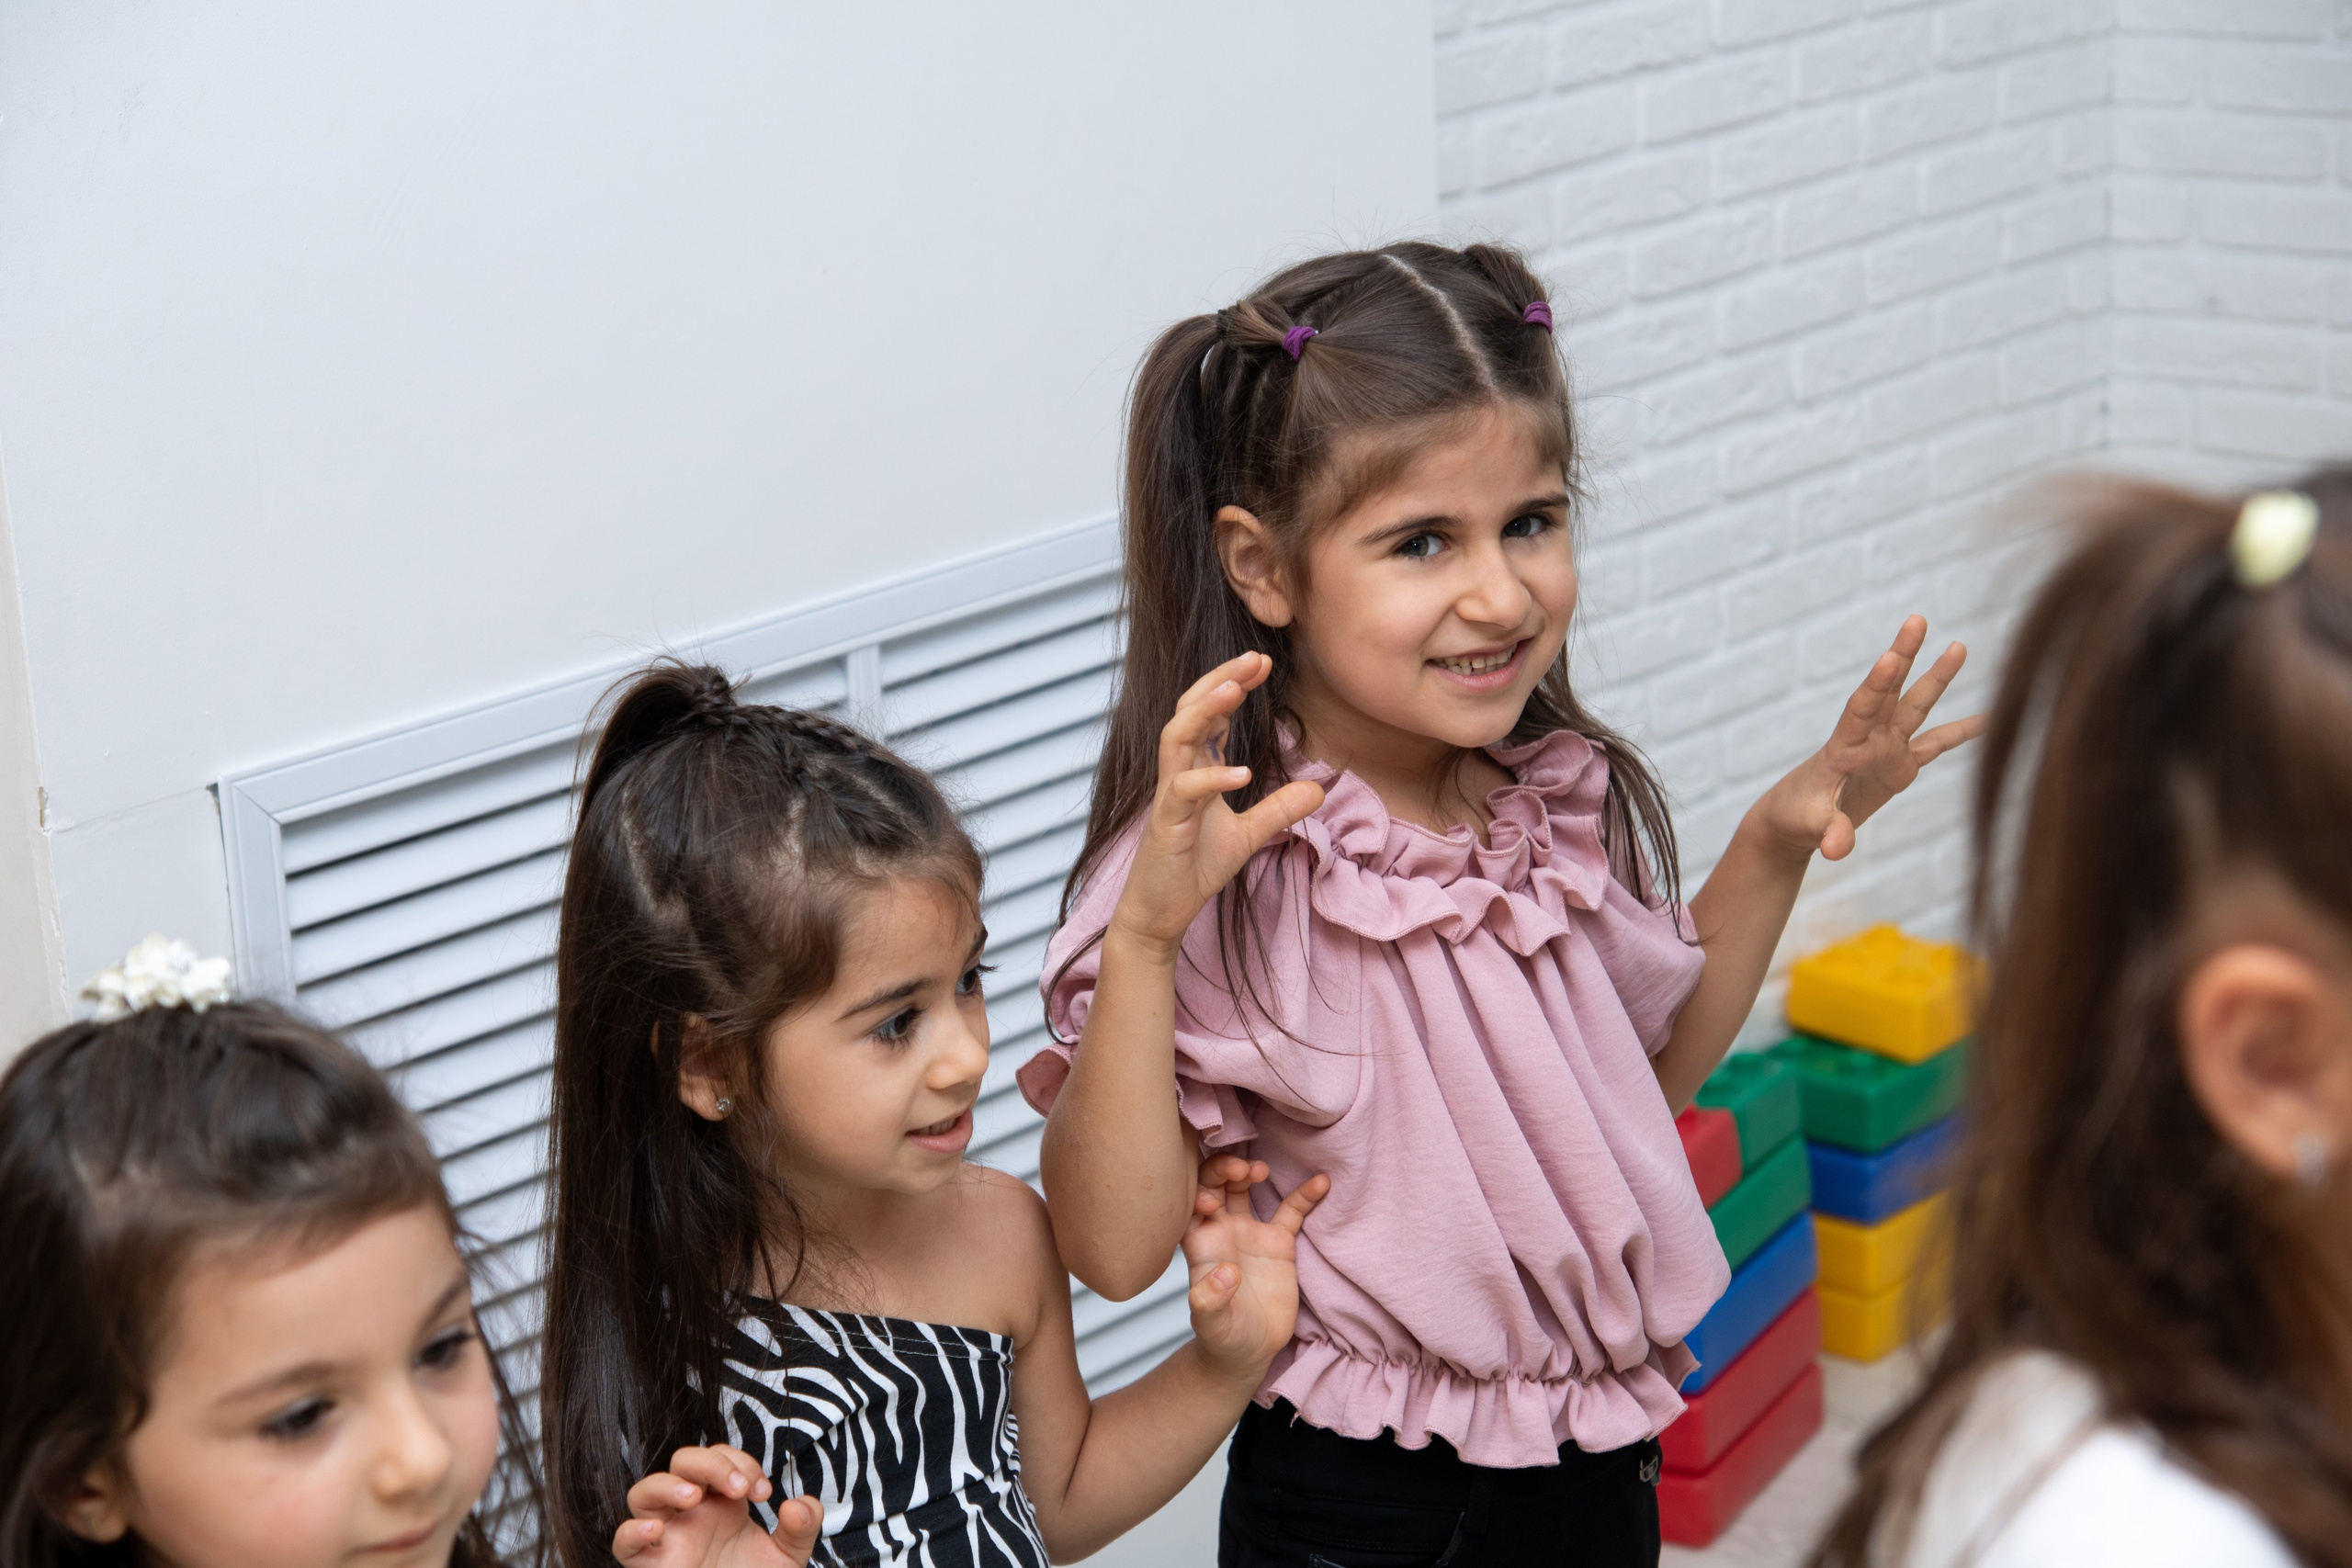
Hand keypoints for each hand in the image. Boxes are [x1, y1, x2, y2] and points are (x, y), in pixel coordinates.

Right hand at [612, 1445, 820, 1567]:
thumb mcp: (787, 1557)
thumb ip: (802, 1528)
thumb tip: (799, 1505)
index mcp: (720, 1502)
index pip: (719, 1458)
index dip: (740, 1462)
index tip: (763, 1492)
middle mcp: (689, 1513)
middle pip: (682, 1461)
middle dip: (712, 1464)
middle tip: (740, 1489)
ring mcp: (666, 1536)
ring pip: (643, 1492)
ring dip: (668, 1485)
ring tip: (695, 1496)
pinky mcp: (649, 1565)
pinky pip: (623, 1542)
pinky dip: (632, 1531)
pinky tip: (655, 1529)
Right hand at [1108, 653, 1326, 959]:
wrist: (1161, 912)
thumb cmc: (1193, 868)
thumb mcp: (1249, 835)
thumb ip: (1279, 809)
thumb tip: (1319, 789)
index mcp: (1194, 768)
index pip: (1209, 713)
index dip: (1233, 684)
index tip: (1264, 663)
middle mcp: (1178, 773)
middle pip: (1188, 709)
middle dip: (1219, 679)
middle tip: (1254, 658)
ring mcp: (1168, 796)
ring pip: (1175, 736)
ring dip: (1205, 710)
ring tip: (1236, 690)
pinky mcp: (1164, 824)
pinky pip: (1182, 790)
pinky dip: (1212, 778)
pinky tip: (1242, 773)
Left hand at [1183, 1153, 1329, 1376]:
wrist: (1249, 1351)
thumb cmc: (1221, 1336)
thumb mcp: (1211, 1322)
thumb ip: (1210, 1299)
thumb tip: (1224, 1273)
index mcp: (1199, 1243)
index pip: (1189, 1203)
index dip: (1197, 1193)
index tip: (1213, 1204)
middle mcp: (1221, 1230)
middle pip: (1214, 1184)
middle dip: (1222, 1169)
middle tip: (1241, 1171)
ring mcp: (1250, 1233)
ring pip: (1244, 1188)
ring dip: (1250, 1170)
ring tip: (1260, 1170)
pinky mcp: (1279, 1243)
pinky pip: (1292, 1211)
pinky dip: (1305, 1195)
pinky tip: (1321, 1181)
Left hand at [1757, 616, 1985, 862]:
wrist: (1791, 822)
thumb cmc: (1794, 820)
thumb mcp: (1810, 828)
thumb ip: (1829, 833)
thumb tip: (1838, 849)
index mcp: (1844, 747)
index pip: (1861, 709)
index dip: (1876, 684)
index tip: (1890, 655)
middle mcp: (1867, 739)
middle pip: (1888, 691)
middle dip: (1903, 655)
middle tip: (1916, 619)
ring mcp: (1885, 749)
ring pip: (1914, 706)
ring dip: (1935, 678)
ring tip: (1958, 645)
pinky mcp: (1898, 766)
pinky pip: (1935, 745)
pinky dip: (1960, 733)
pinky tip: (1988, 720)